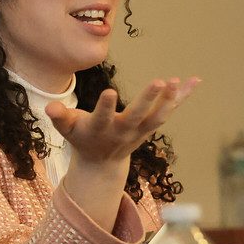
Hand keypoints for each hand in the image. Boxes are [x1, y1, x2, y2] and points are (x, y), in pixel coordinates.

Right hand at [44, 78, 199, 165]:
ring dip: (169, 100)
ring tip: (178, 80)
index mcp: (101, 129)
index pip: (103, 118)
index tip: (110, 92)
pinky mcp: (151, 126)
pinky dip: (182, 97)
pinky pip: (169, 111)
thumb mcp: (67, 129)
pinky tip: (195, 81)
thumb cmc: (82, 137)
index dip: (106, 107)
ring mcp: (140, 130)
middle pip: (138, 116)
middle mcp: (123, 131)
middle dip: (148, 100)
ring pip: (158, 116)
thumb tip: (49, 107)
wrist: (103, 163)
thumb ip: (59, 117)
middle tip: (159, 81)